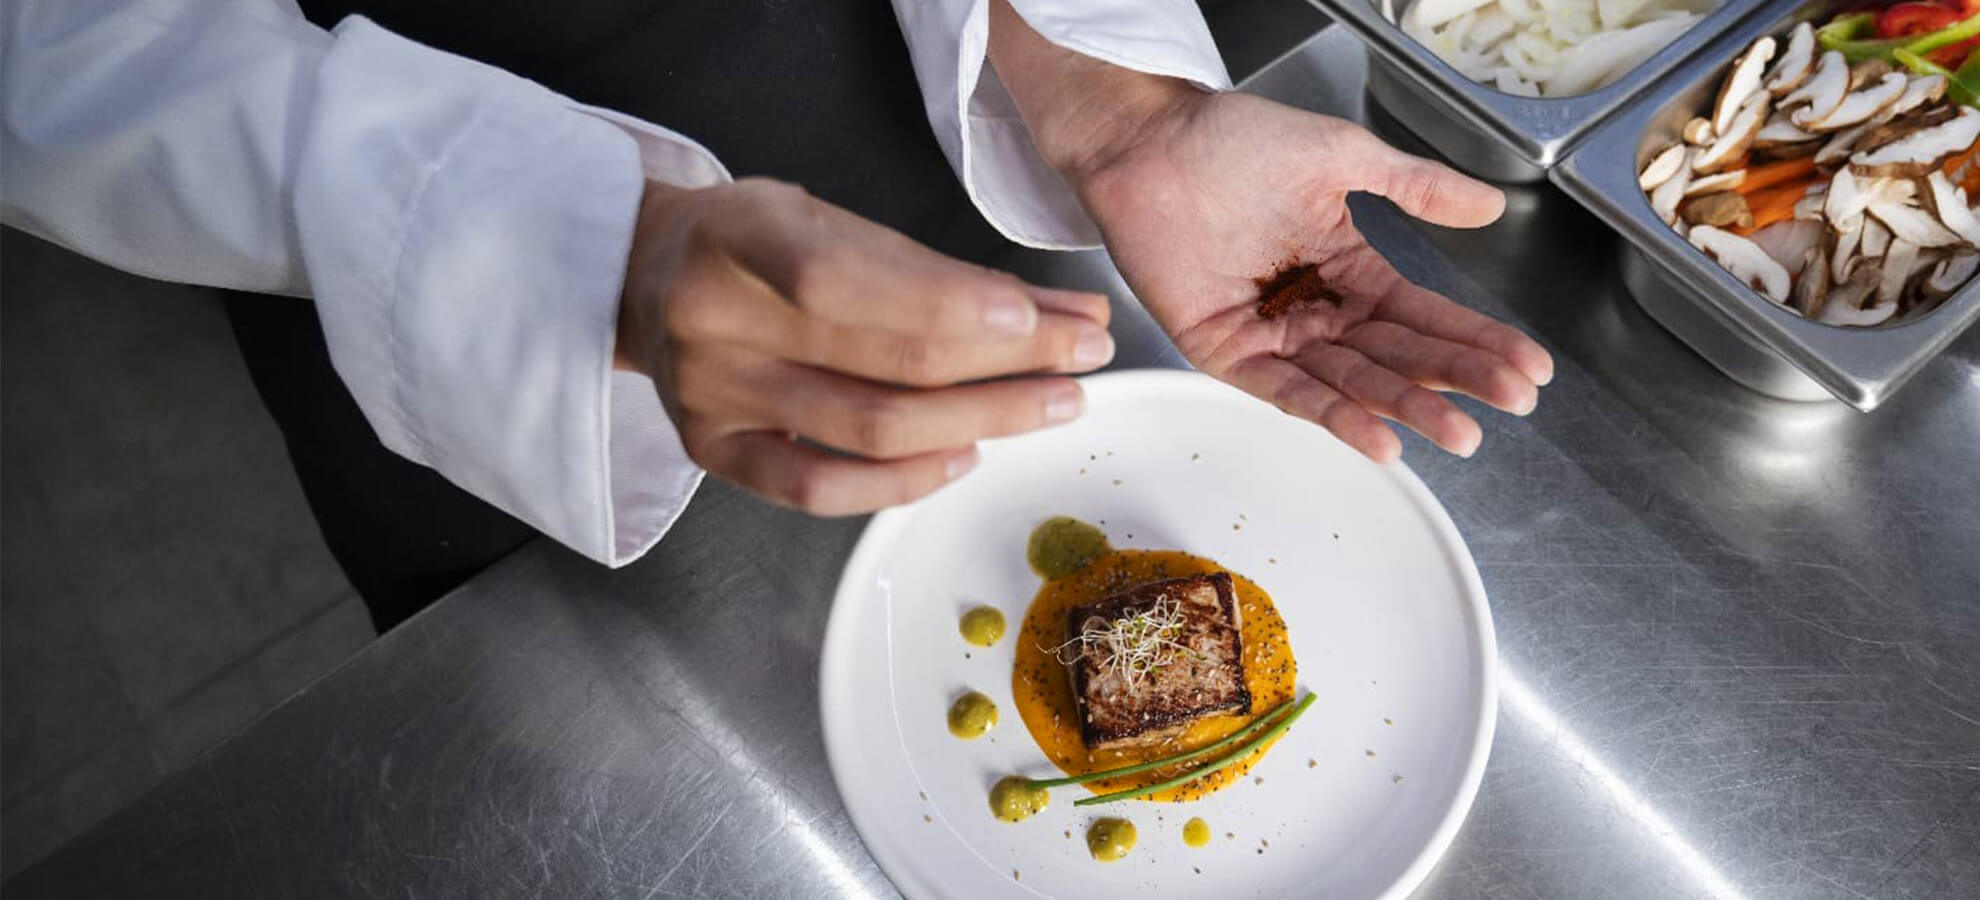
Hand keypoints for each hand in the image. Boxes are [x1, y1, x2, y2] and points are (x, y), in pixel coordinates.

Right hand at [616, 177, 1113, 513]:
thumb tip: (1063, 313)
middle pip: (881, 362)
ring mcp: (711, 397)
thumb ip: (935, 269)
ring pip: (865, 431)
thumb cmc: (755, 243)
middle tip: (1082, 360)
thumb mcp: (831, 220)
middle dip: (1003, 364)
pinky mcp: (714, 454)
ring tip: (1051, 406)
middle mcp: (715, 323)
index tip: (1035, 317)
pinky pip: (819, 491)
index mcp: (738, 239)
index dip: (947, 303)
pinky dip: (902, 481)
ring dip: (978, 423)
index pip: (848, 280)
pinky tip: (964, 458)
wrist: (644, 276)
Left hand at [988, 4, 1553, 461]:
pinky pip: (1286, 391)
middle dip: (1457, 381)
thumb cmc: (1234, 140)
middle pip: (1398, 355)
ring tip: (1460, 434)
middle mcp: (1315, 309)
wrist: (1153, 141)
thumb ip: (1416, 188)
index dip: (1477, 341)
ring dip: (1406, 408)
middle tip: (1511, 405)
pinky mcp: (1226, 351)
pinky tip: (1382, 438)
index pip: (1424, 315)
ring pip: (1351, 382)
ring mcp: (1272, 334)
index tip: (1529, 370)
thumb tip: (1490, 206)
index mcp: (1348, 266)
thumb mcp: (1344, 158)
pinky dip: (1333, 416)